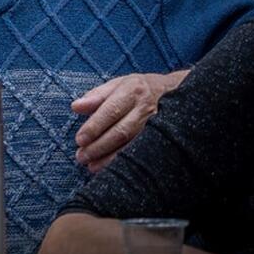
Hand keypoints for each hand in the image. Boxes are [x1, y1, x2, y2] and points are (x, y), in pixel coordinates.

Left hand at [71, 70, 187, 171]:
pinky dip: (126, 162)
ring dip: (110, 157)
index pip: (110, 111)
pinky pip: (142, 153)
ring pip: (132, 145)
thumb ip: (96, 96)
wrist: (178, 93)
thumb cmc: (139, 89)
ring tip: (91, 166)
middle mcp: (146, 108)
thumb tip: (75, 107)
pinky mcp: (163, 139)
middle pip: (121, 131)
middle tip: (81, 156)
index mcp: (132, 91)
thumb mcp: (118, 84)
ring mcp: (158, 126)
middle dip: (99, 146)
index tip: (79, 139)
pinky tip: (112, 169)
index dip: (95, 126)